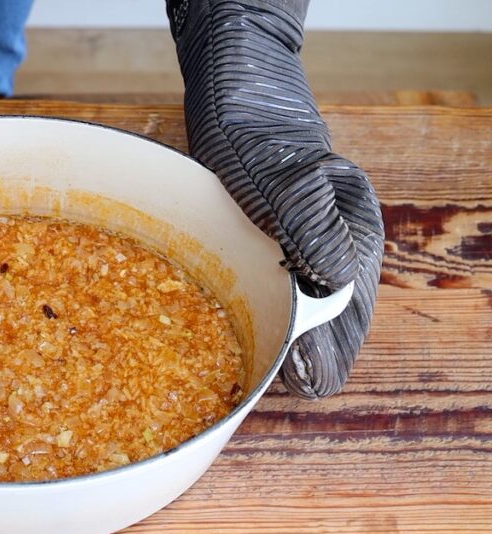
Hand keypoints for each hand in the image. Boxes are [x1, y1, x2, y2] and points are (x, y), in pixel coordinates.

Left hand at [168, 0, 384, 397]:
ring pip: (297, 328)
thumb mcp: (283, 173)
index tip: (292, 371)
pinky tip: (226, 343)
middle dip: (299, 364)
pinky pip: (268, 308)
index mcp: (353, 242)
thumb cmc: (259, 135)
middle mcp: (333, 261)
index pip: (348, 324)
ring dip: (276, 351)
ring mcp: (302, 264)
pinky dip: (254, 329)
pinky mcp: (269, 262)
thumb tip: (334, 278)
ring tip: (242, 374)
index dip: (322, 356)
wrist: (237, 106)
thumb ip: (308, 219)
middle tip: (263, 381)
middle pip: (327, 338)